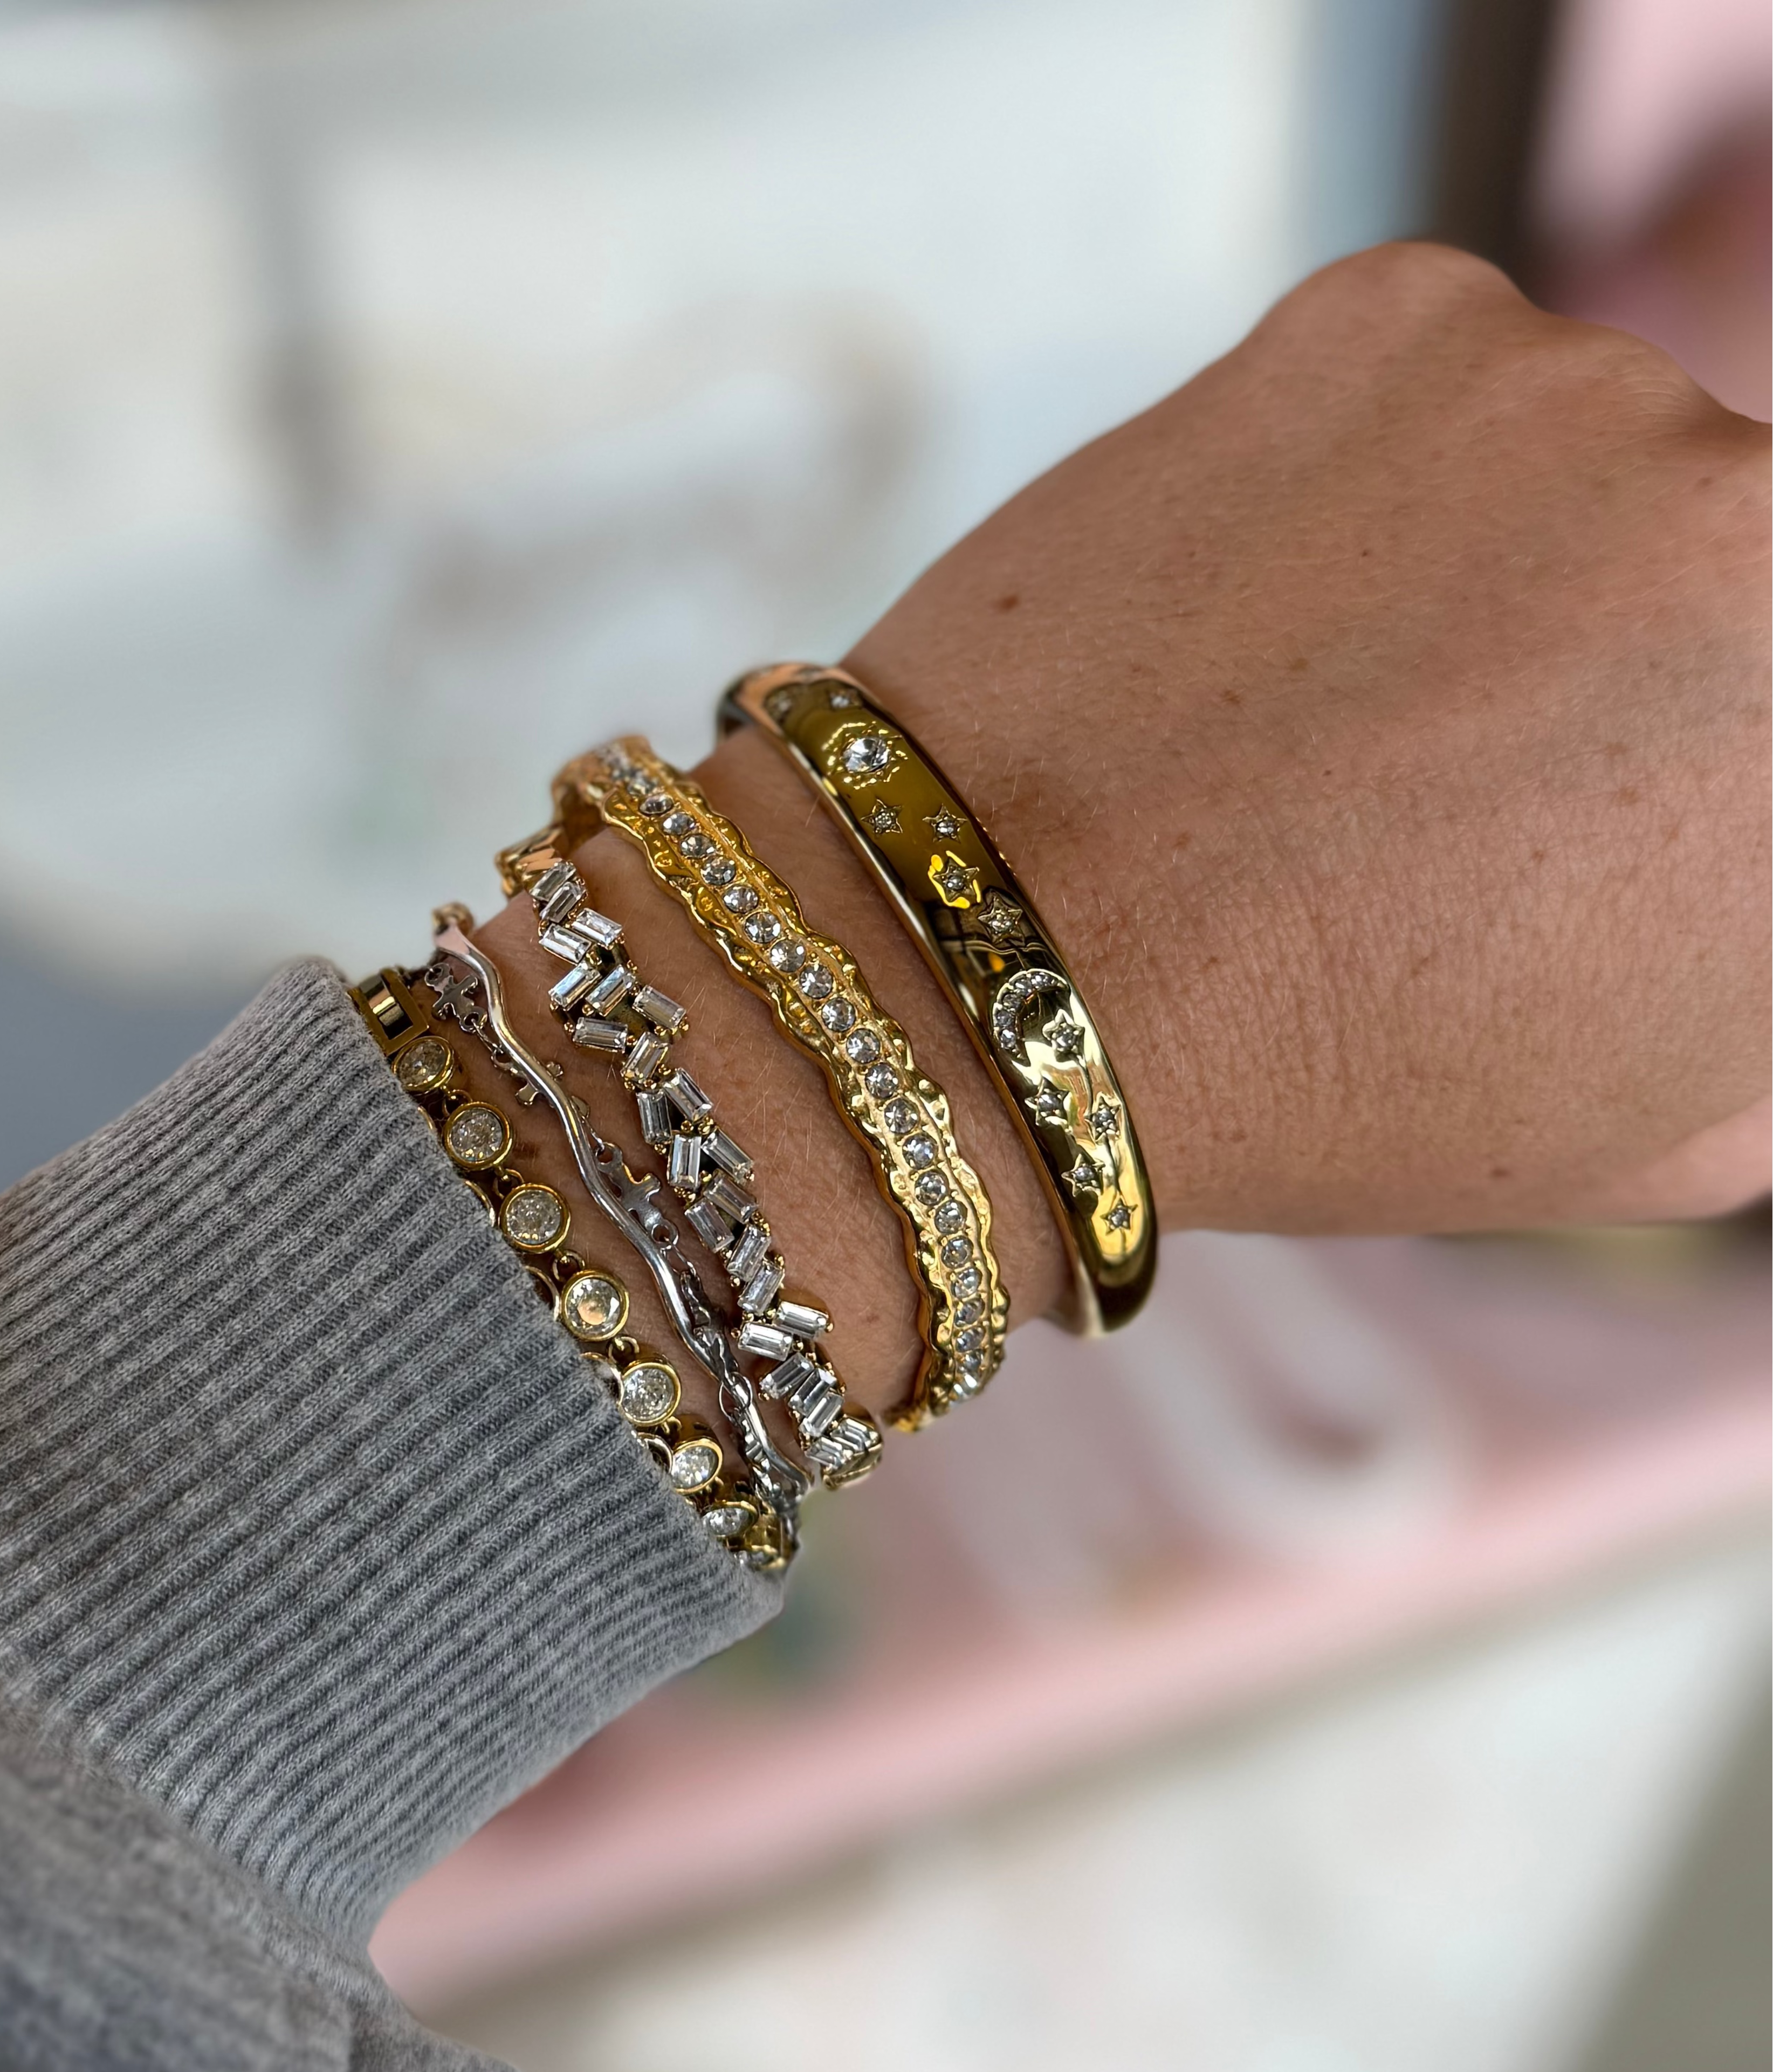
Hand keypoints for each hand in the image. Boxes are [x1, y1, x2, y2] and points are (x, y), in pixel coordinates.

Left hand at [492, 244, 1770, 1419]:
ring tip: (1347, 724)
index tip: (1616, 814)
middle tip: (1482, 786)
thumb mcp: (1687, 1113)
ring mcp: (1564, 379)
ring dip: (1508, 572)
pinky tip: (1276, 629)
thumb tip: (1755, 855)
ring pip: (1582, 469)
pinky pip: (1437, 396)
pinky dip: (1381, 492)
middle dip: (1625, 670)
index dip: (1702, 769)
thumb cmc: (1355, 1079)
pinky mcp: (1390, 313)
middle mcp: (1745, 495)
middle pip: (1719, 565)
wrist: (1019, 961)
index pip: (1771, 698)